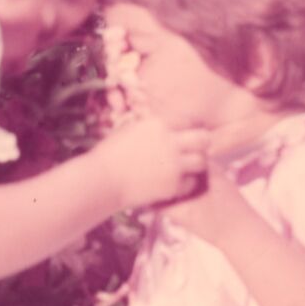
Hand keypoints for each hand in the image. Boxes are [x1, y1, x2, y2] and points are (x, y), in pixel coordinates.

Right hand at [99, 116, 213, 210]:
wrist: (101, 181)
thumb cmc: (108, 154)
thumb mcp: (128, 130)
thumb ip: (149, 127)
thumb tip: (161, 126)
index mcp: (158, 124)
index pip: (188, 120)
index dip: (187, 129)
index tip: (184, 137)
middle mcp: (170, 142)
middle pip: (203, 139)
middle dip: (200, 145)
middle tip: (192, 152)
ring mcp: (173, 164)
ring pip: (201, 161)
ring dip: (195, 165)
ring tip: (185, 169)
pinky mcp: (172, 185)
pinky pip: (191, 182)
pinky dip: (185, 183)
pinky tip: (174, 183)